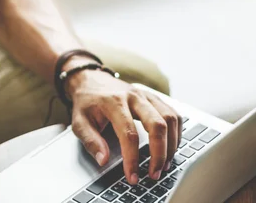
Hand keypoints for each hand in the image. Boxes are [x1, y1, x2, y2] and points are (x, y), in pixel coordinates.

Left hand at [66, 65, 182, 185]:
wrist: (91, 79)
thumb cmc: (86, 101)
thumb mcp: (78, 121)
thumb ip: (90, 141)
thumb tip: (103, 160)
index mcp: (113, 102)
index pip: (129, 134)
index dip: (132, 158)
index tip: (132, 176)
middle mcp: (133, 96)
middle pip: (156, 125)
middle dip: (159, 154)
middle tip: (154, 173)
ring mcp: (146, 95)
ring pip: (169, 118)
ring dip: (171, 145)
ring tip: (164, 165)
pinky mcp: (153, 97)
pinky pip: (173, 114)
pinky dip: (176, 133)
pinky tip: (170, 147)